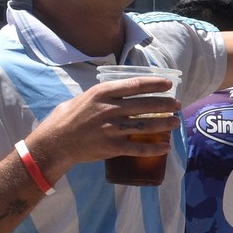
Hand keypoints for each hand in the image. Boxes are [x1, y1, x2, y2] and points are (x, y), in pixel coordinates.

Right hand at [27, 77, 180, 179]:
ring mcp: (112, 128)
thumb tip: (121, 90)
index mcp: (102, 93)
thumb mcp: (84, 97)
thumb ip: (103, 94)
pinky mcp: (112, 147)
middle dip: (165, 104)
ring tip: (175, 122)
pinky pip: (138, 148)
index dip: (155, 84)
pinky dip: (154, 148)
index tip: (168, 84)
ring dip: (164, 124)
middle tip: (177, 105)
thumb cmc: (67, 118)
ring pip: (146, 125)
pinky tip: (165, 147)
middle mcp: (109, 109)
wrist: (55, 142)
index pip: (135, 85)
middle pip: (145, 104)